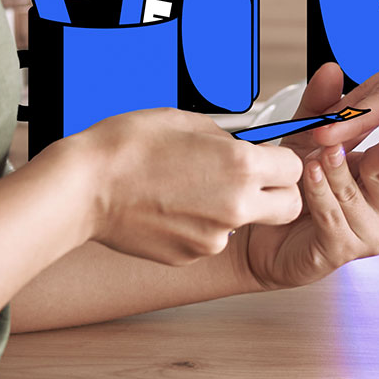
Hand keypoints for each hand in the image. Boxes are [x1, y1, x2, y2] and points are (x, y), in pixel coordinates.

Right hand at [61, 107, 307, 265]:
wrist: (83, 188)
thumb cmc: (129, 146)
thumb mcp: (188, 122)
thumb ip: (228, 139)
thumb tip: (242, 147)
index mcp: (242, 166)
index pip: (295, 168)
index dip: (282, 160)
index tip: (267, 158)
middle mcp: (236, 206)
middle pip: (290, 207)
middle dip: (279, 193)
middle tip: (253, 180)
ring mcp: (213, 237)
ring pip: (246, 224)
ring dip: (233, 210)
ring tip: (190, 190)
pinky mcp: (189, 255)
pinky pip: (211, 239)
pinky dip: (199, 226)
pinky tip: (169, 207)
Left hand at [240, 65, 378, 288]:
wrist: (264, 231)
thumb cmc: (294, 186)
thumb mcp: (307, 139)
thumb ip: (322, 107)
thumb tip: (333, 69)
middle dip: (371, 148)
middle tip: (352, 136)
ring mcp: (372, 231)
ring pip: (355, 192)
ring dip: (331, 172)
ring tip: (312, 158)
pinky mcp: (347, 250)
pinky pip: (333, 215)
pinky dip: (318, 193)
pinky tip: (307, 178)